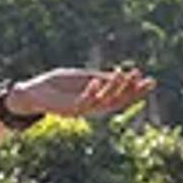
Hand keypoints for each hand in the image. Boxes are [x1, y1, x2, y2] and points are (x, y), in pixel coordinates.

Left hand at [5, 66, 149, 121]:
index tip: (151, 80)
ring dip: (113, 88)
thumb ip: (100, 79)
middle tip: (142, 76)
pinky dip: (91, 92)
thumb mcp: (82, 78)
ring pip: (103, 102)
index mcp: (97, 100)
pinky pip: (83, 102)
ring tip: (122, 72)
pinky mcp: (68, 110)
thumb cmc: (56, 85)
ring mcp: (80, 110)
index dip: (136, 90)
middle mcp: (92, 108)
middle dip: (130, 90)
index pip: (121, 96)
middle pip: (117, 102)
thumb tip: (122, 77)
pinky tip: (97, 80)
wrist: (31, 93)